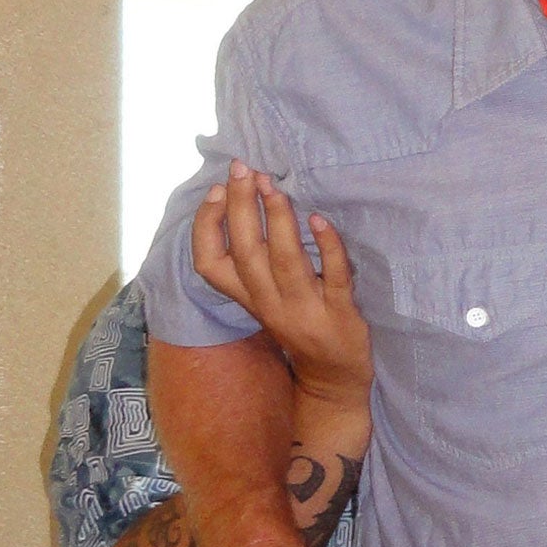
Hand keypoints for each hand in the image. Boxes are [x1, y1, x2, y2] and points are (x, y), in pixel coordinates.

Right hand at [194, 162, 371, 405]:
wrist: (332, 377)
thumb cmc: (299, 324)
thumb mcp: (265, 299)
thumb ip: (255, 263)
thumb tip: (248, 204)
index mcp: (247, 298)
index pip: (208, 264)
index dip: (207, 226)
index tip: (217, 190)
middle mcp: (268, 304)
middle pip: (245, 254)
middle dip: (242, 209)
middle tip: (243, 168)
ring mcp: (304, 310)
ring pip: (284, 262)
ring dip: (278, 220)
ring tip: (273, 186)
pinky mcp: (340, 315)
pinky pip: (334, 277)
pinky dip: (327, 248)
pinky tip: (320, 220)